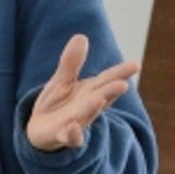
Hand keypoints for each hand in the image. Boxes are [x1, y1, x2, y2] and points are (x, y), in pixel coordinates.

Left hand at [26, 34, 137, 151]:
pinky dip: (72, 134)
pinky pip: (70, 137)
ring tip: (99, 99)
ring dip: (93, 108)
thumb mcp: (62, 80)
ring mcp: (77, 122)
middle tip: (122, 84)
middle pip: (101, 97)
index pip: (106, 80)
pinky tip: (72, 127)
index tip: (134, 65)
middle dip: (110, 91)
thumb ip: (72, 62)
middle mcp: (88, 107)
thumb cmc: (57, 104)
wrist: (40, 131)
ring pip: (86, 115)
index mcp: (90, 92)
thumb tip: (81, 36)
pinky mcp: (63, 136)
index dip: (120, 73)